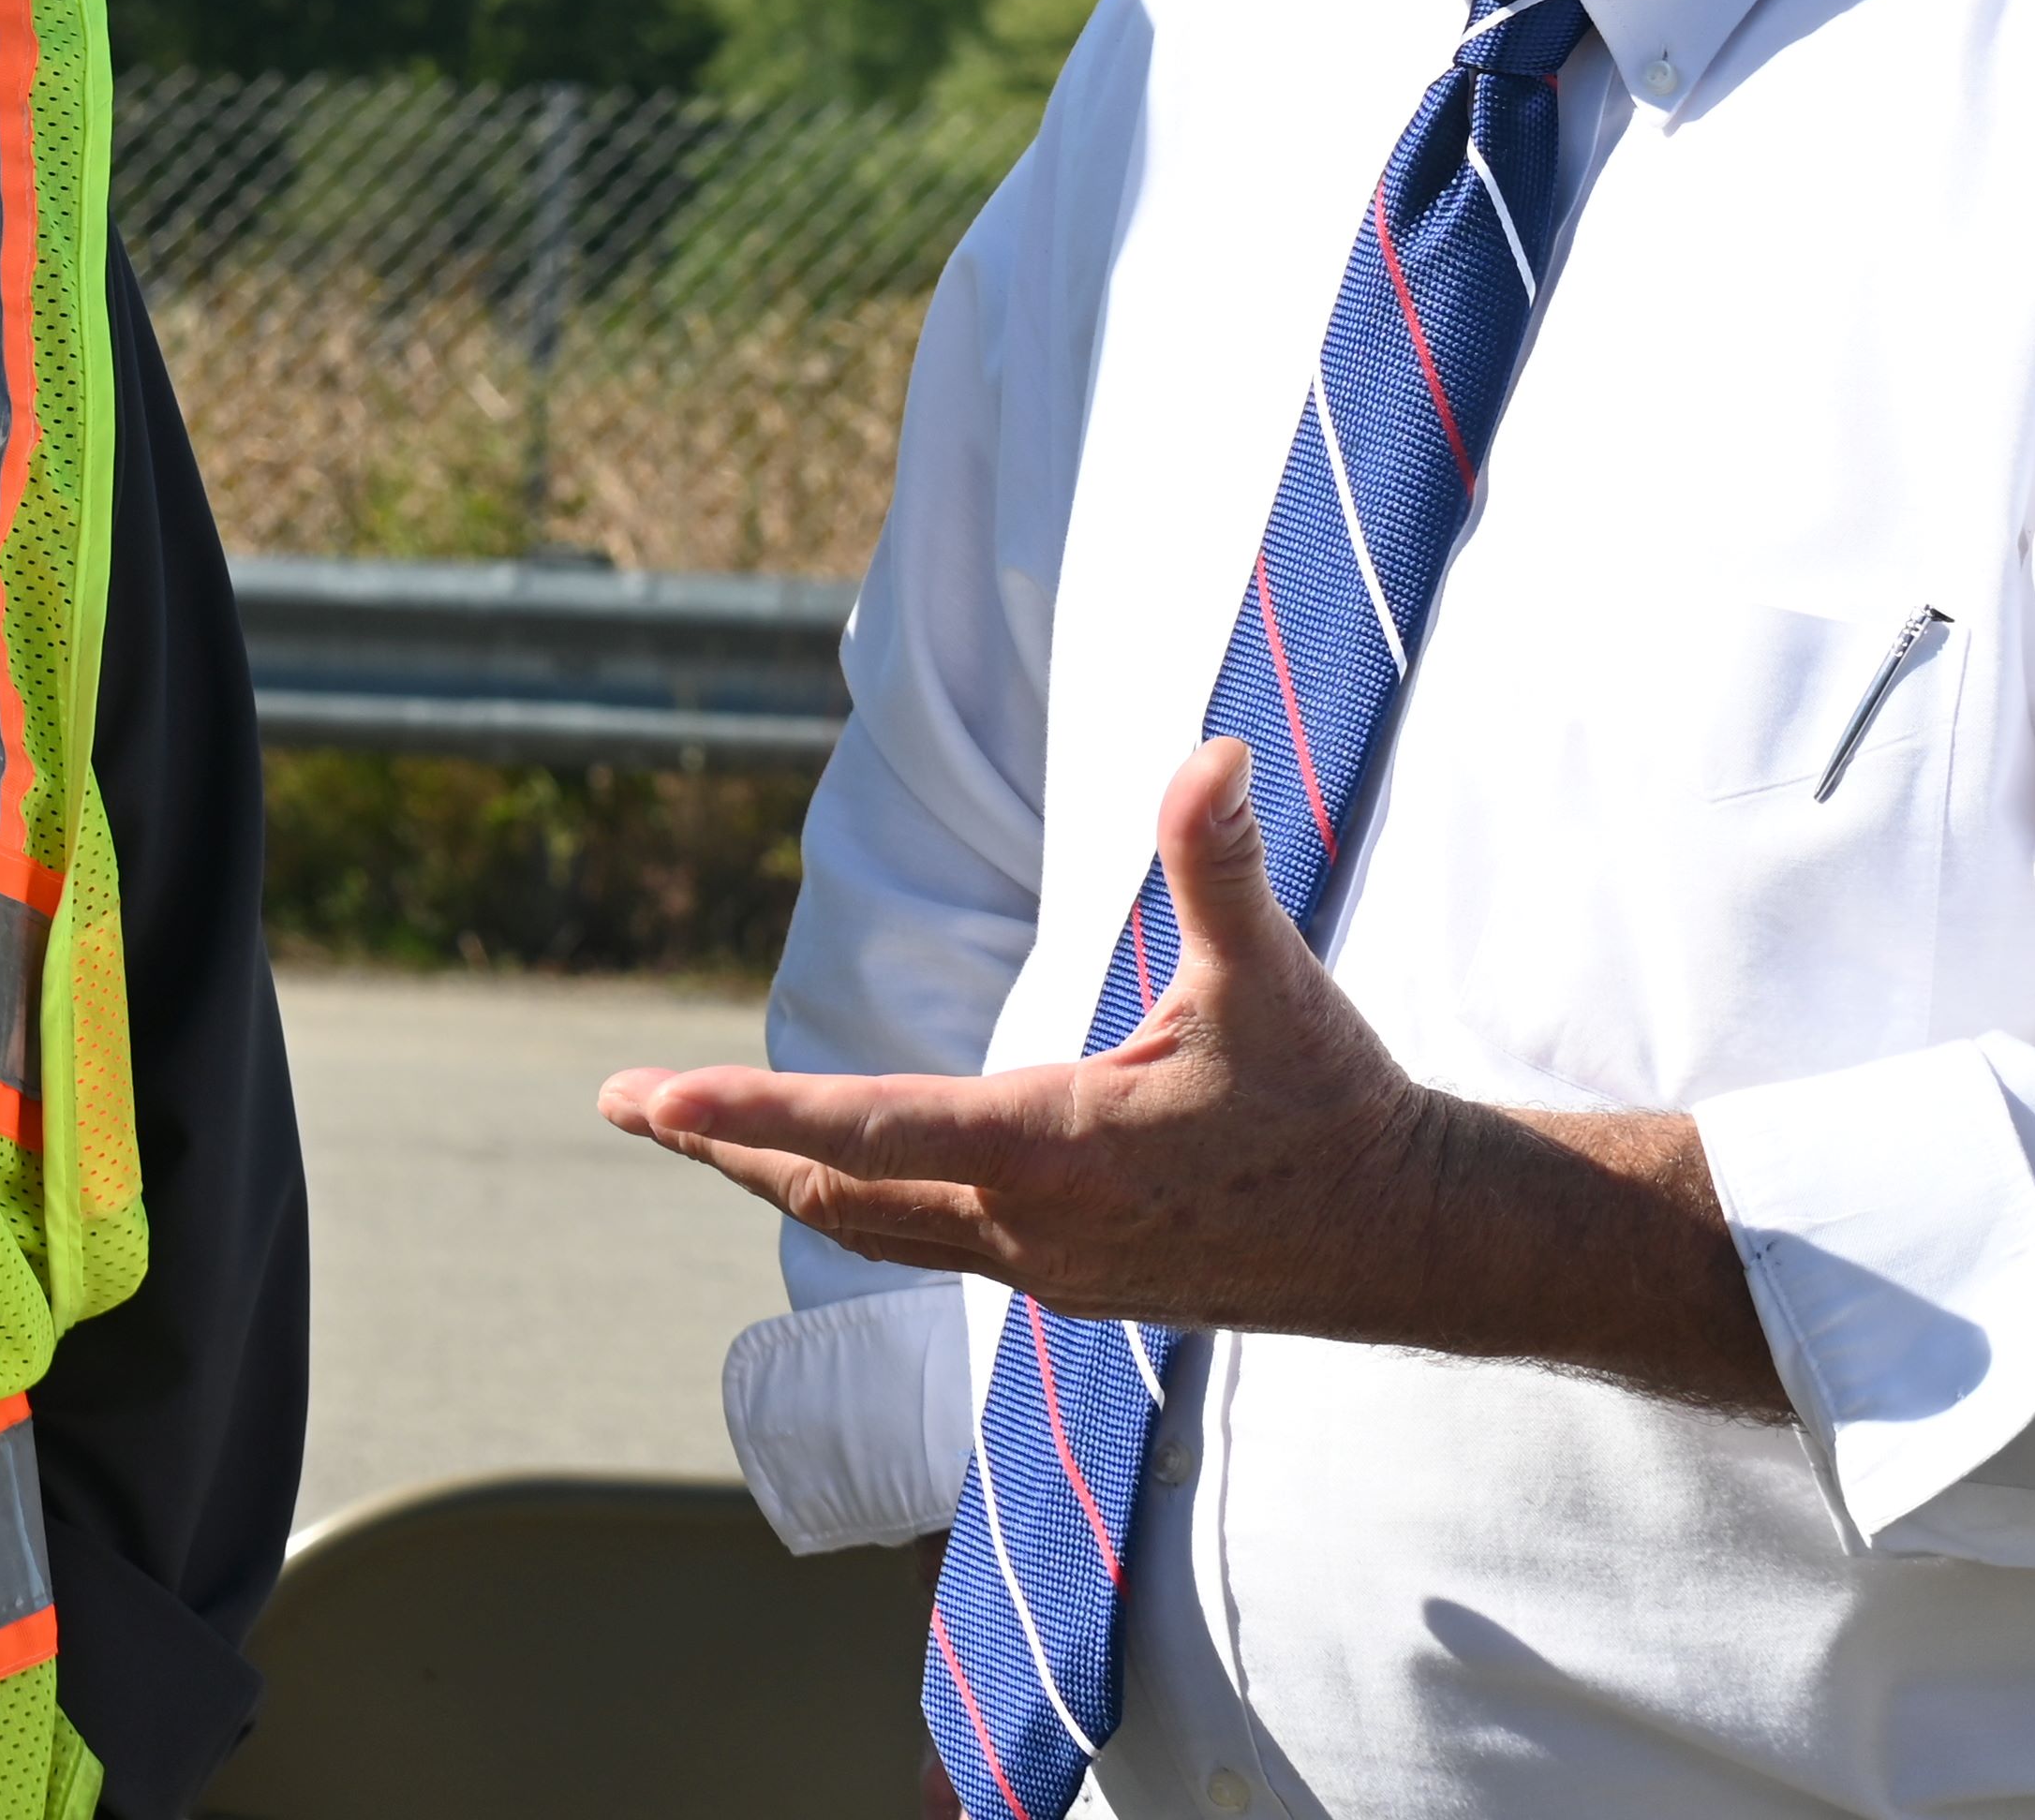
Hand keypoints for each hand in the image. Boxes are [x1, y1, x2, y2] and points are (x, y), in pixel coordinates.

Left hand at [596, 740, 1785, 1411]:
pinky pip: (928, 1243)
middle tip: (622, 1105)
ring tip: (691, 1135)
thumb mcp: (1273, 975)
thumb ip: (1221, 862)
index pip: (869, 1130)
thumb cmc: (1333, 1100)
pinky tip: (828, 1175)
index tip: (649, 1100)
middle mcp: (1031, 1225)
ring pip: (874, 1227)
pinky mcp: (1066, 1281)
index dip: (750, 1115)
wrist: (1411, 1238)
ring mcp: (1044, 1267)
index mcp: (1059, 1150)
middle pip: (836, 1189)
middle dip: (722, 1145)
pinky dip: (856, 1202)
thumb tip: (1209, 753)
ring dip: (778, 1177)